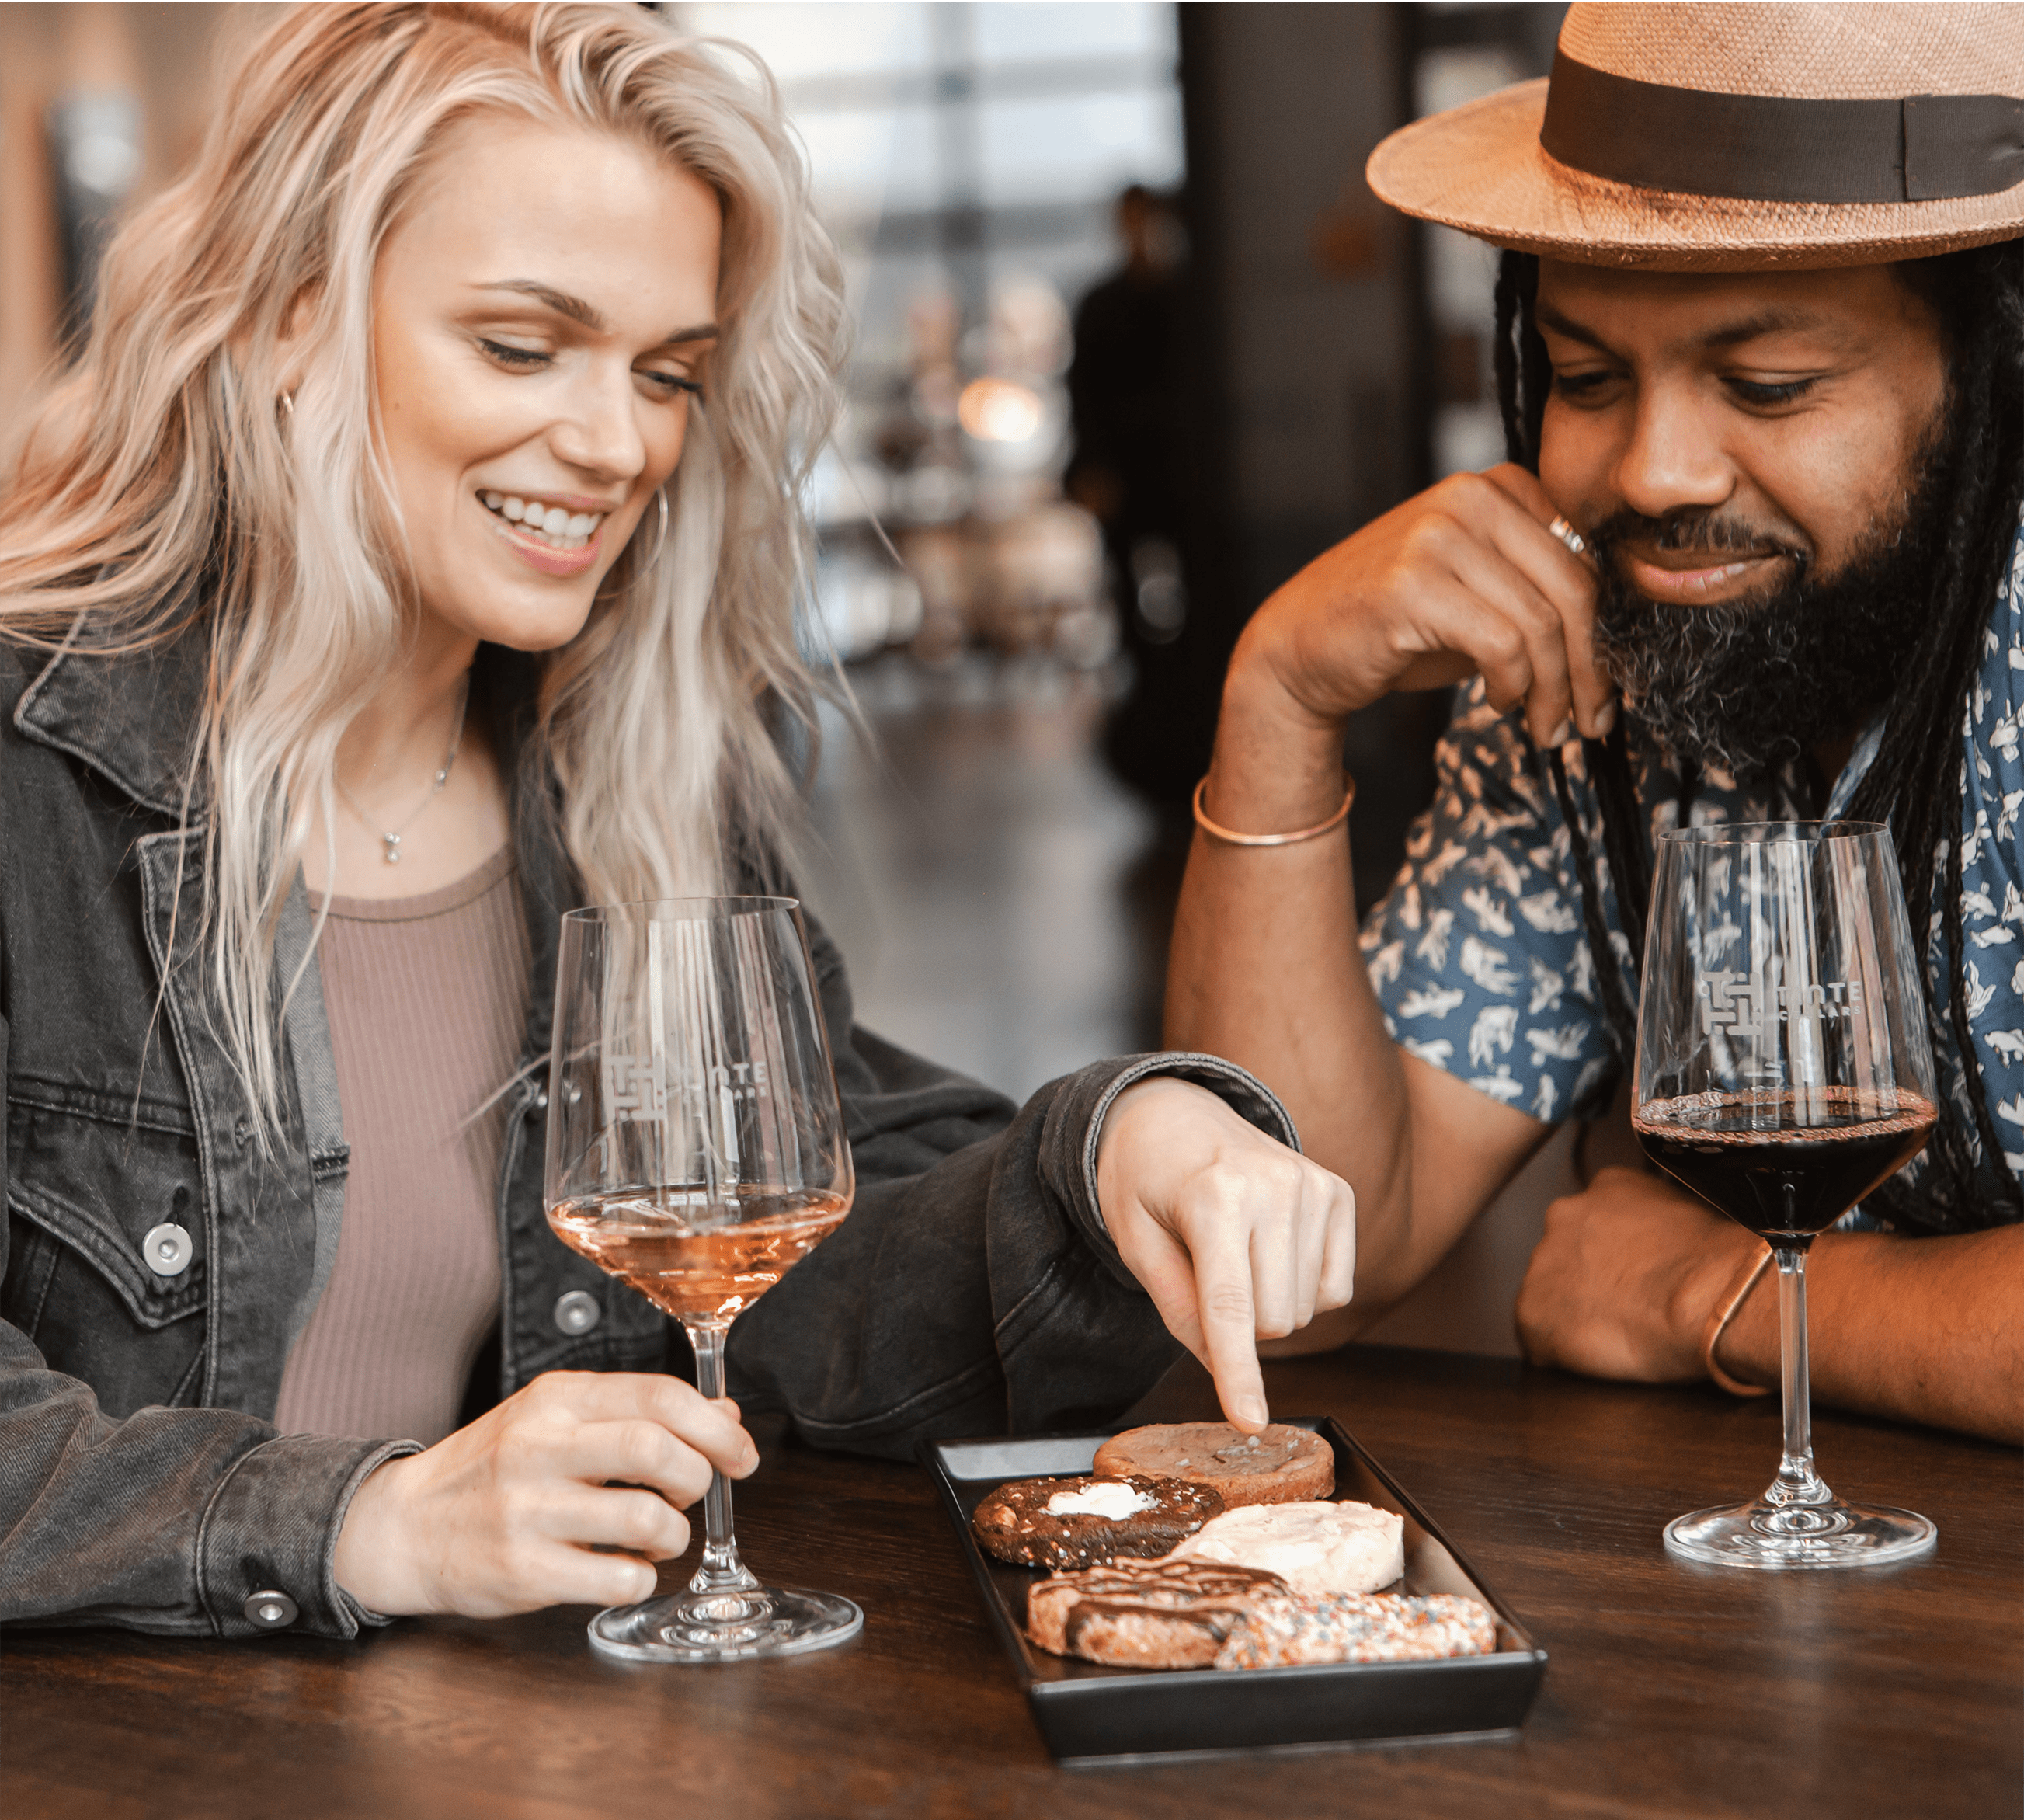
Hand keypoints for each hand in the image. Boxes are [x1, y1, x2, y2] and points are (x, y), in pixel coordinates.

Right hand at [332, 1371, 757, 1617]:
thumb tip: (724, 1415)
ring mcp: (528, 1511)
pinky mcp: (522, 1570)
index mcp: (557, 1400)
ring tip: (661, 1536)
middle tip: (695, 1494)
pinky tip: (628, 1569)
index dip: (715, 1428)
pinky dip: (642, 1577)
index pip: (658, 1396)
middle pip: (655, 1450)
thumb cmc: (492, 1470)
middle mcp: (540, 1447)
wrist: (403, 1525)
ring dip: (674, 1534)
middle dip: (698, 1477)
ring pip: (645, 1518)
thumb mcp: (557, 1419)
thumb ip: (637, 1412)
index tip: (741, 1454)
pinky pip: (617, 1578)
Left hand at [1096, 1078, 1355, 1431]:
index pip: (1230, 1307)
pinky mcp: (1338, 1191)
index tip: (1249, 1422)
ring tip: (1234, 1253)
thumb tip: (1222, 1364)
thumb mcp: (1134, 1241)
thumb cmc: (1145, 1179)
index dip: (1238, 1373)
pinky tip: (1270, 1250)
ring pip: (1307, 1310)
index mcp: (1212, 1196)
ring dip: (1269, 1306)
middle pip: (1273, 1321)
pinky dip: (1303, 1289)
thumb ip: (1176, 1305)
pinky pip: (1336, 1288)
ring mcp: (1313, 1185)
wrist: (1175, 1113)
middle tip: (1204, 1277)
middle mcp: (1273, 1186)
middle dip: (1238, 1327)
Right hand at [1227, 464, 1610, 754]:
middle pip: (1573, 589)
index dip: (1607, 631)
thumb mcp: (1478, 595)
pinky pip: (1502, 645)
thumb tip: (1615, 642)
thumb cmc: (1393, 628)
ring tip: (1546, 726)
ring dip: (1554, 690)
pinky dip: (1513, 686)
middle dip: (1592, 668)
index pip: (1585, 559)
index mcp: (1494, 487)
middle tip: (1592, 720)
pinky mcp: (1413, 584)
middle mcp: (1467, 497)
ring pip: (1541, 624)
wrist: (1298, 650)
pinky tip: (1501, 703)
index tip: (1607, 687)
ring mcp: (1437, 536)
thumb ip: (1535, 590)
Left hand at [1514, 1166, 1759, 1380]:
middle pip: (1569, 1258)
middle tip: (1631, 1308)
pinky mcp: (1531, 1313)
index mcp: (1605, 1188)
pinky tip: (1607, 1356)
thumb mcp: (1695, 1217)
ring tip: (1625, 1334)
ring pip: (1553, 1298)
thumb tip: (1668, 1251)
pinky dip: (1567, 1354)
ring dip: (1579, 1316)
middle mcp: (1563, 1216)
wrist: (1708, 1296)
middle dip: (1592, 1282)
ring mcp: (1541, 1264)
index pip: (1599, 1223)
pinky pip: (1543, 1341)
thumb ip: (1662, 1225)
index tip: (1639, 1278)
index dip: (1619, 1259)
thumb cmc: (1717, 1265)